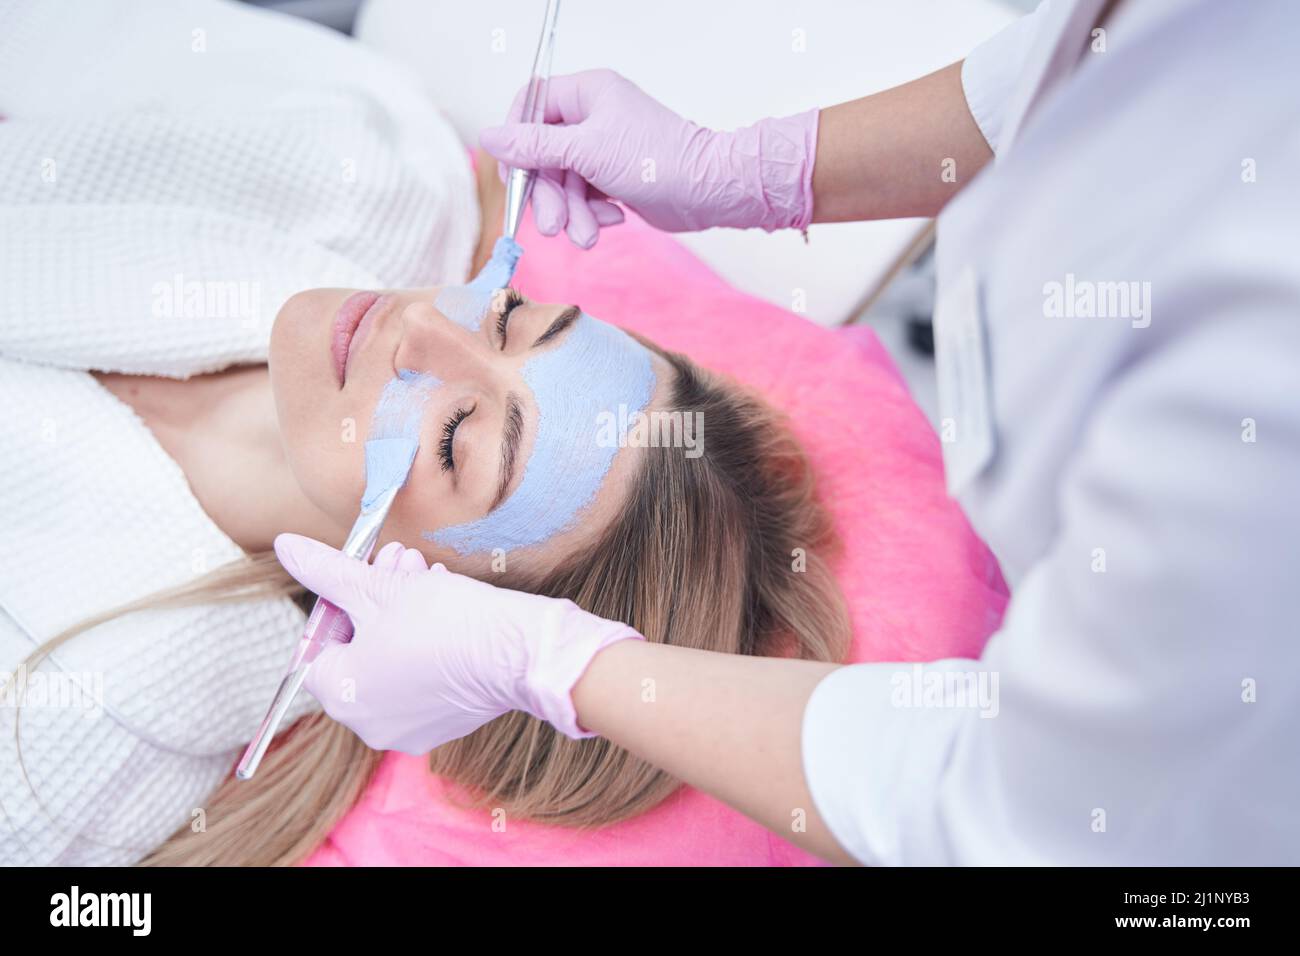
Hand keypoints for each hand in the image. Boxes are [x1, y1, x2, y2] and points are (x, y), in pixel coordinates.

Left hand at [273, 533, 643, 753]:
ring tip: (426, 575)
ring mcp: (410, 728)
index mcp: (342, 697)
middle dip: (375, 600)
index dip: (339, 604)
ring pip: (391, 659)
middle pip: (357, 650)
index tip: (362, 576)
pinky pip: (420, 678)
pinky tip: (446, 604)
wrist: (517, 653)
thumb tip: (285, 546)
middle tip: (397, 562)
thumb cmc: (445, 623)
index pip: (317, 648)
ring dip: (402, 613)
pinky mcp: (446, 722)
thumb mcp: (377, 587)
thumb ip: (326, 570)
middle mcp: (370, 723)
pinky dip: (426, 643)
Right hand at [479, 69, 818, 246]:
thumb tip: (488, 136)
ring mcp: (603, 149)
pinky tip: (613, 220)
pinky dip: (592, 214)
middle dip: (548, 195)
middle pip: (543, 155)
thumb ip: (534, 147)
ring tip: (587, 236)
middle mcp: (592, 117)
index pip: (529, 107)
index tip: (516, 176)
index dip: (517, 143)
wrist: (708, 191)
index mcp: (585, 93)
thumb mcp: (585, 152)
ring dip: (571, 213)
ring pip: (563, 183)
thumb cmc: (655, 160)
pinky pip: (584, 197)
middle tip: (553, 226)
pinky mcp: (614, 178)